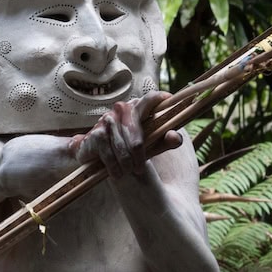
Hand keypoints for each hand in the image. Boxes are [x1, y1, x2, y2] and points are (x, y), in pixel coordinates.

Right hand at [68, 91, 182, 177]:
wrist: (103, 156)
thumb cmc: (133, 147)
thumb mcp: (154, 144)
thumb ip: (167, 141)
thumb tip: (175, 136)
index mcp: (139, 107)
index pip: (150, 99)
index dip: (158, 99)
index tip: (168, 100)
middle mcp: (122, 108)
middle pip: (133, 128)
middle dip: (137, 151)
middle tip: (140, 169)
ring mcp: (107, 119)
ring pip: (120, 142)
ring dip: (125, 161)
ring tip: (129, 172)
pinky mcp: (96, 132)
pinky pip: (107, 150)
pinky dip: (113, 164)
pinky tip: (117, 173)